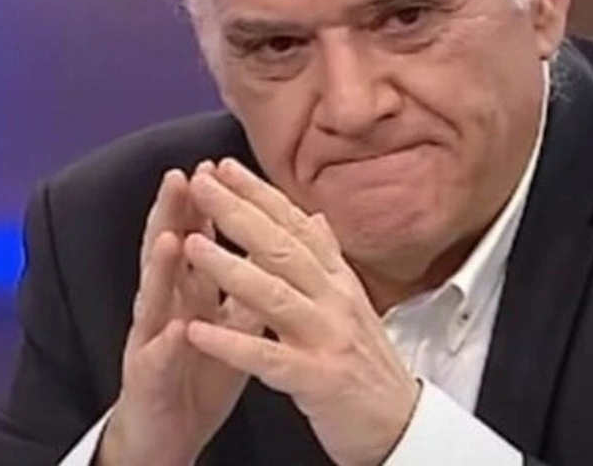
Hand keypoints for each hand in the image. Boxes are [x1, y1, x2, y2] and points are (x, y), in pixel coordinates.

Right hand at [98, 165, 262, 465]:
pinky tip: (179, 327)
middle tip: (181, 176)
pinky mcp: (149, 382)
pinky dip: (169, 344)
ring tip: (173, 237)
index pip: (197, 238)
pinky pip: (160, 362)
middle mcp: (165, 309)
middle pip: (168, 254)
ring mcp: (152, 344)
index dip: (209, 204)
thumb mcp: (231, 324)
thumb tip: (270, 245)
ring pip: (154, 300)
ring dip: (161, 269)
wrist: (170, 434)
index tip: (221, 165)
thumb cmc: (199, 373)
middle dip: (173, 215)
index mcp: (189, 293)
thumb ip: (244, 284)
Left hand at [181, 159, 420, 465]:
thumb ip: (329, 260)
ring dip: (229, 268)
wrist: (401, 425)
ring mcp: (327, 339)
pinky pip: (267, 358)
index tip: (226, 167)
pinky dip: (231, 343)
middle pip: (283, 249)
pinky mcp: (317, 379)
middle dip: (239, 213)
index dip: (260, 195)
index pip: (297, 227)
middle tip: (201, 183)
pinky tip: (197, 330)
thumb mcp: (353, 304)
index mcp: (339, 282)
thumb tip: (316, 217)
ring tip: (191, 244)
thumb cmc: (368, 367)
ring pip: (274, 295)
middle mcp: (335, 301)